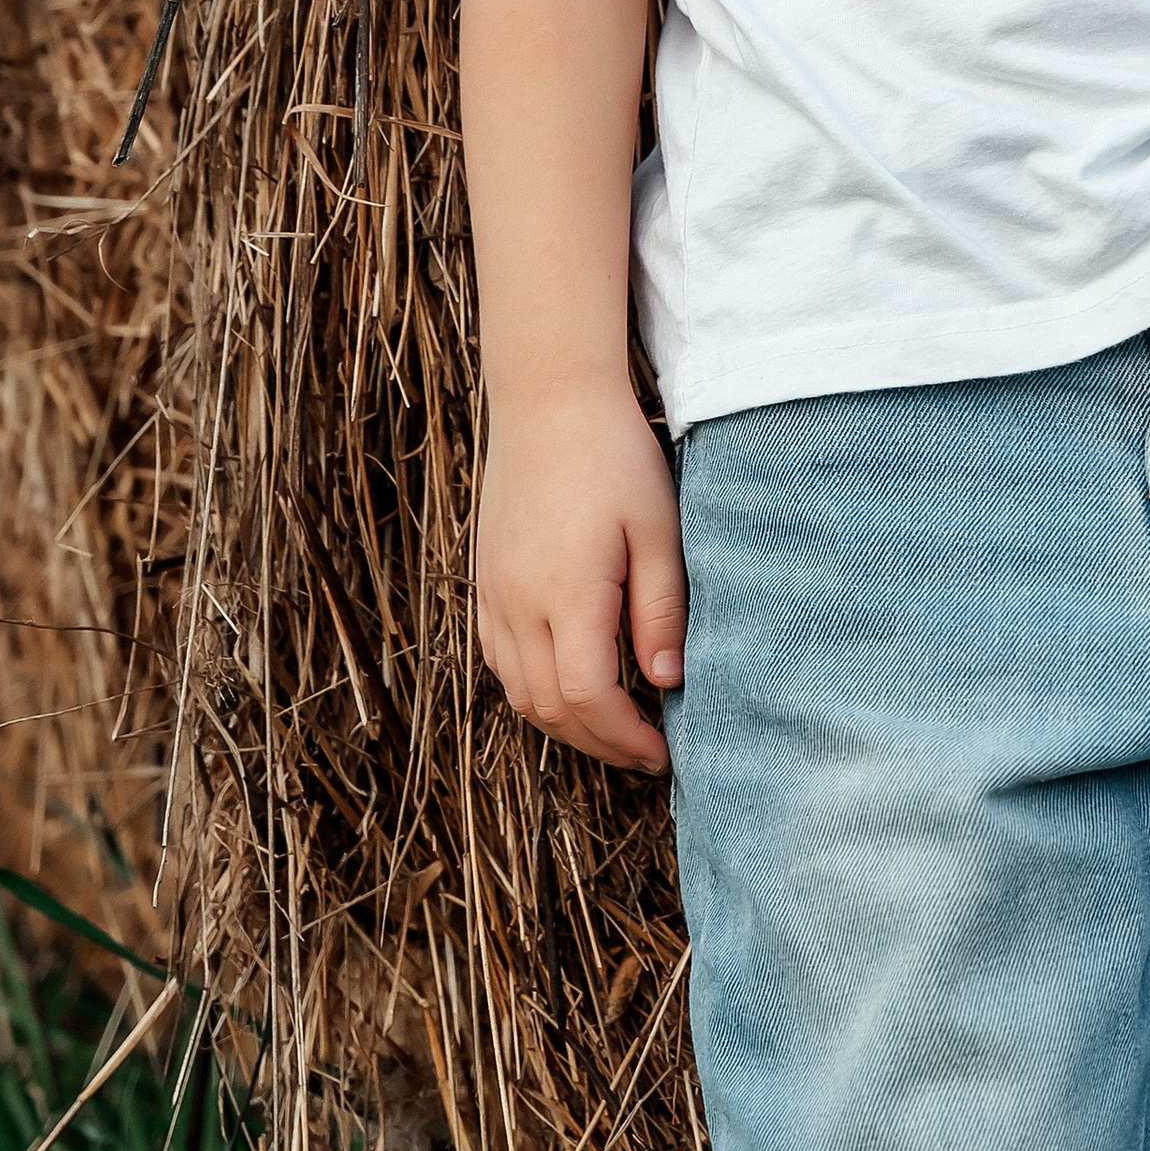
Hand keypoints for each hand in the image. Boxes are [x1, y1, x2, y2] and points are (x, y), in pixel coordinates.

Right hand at [475, 376, 684, 772]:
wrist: (548, 398)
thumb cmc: (614, 457)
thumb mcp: (658, 528)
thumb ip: (662, 610)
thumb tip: (665, 682)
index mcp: (566, 593)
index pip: (585, 697)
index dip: (623, 737)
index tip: (660, 752)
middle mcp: (517, 602)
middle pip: (546, 708)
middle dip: (597, 742)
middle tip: (644, 752)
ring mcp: (492, 593)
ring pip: (515, 692)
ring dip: (562, 723)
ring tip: (613, 727)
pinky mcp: (484, 580)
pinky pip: (498, 660)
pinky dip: (532, 690)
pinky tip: (569, 684)